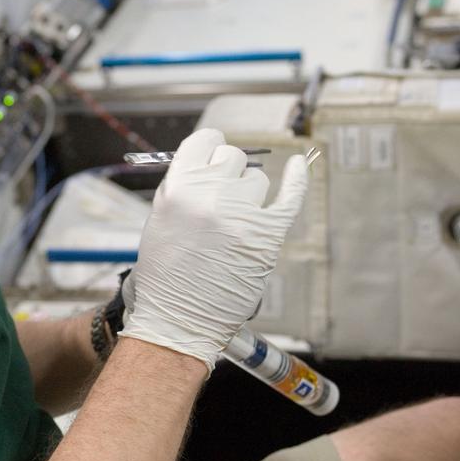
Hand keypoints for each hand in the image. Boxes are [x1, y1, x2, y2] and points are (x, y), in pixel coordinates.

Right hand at [119, 128, 308, 373]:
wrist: (178, 319)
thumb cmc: (165, 275)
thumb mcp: (160, 219)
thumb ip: (183, 187)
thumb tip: (209, 164)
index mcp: (178, 188)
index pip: (205, 141)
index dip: (210, 149)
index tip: (213, 157)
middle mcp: (211, 196)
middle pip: (234, 157)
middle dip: (228, 174)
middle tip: (220, 199)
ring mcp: (242, 215)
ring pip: (258, 180)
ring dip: (248, 194)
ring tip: (232, 223)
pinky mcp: (267, 235)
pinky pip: (290, 197)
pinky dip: (298, 180)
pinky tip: (300, 166)